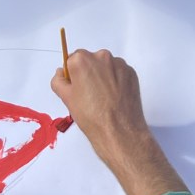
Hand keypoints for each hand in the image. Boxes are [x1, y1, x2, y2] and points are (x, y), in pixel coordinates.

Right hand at [52, 49, 185, 194]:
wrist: (123, 137)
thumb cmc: (93, 123)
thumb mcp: (68, 103)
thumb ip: (61, 83)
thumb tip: (62, 75)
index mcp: (82, 61)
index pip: (70, 62)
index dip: (72, 79)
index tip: (74, 95)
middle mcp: (103, 58)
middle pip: (89, 64)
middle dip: (87, 80)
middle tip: (87, 103)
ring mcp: (120, 66)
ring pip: (105, 71)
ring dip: (102, 84)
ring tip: (102, 107)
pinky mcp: (133, 76)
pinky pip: (118, 77)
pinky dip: (116, 87)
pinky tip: (115, 106)